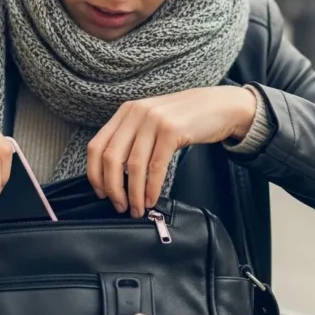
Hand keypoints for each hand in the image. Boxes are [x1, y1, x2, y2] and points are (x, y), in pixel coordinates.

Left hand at [87, 86, 256, 218]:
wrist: (220, 106)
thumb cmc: (185, 119)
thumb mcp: (152, 122)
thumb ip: (133, 139)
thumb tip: (114, 176)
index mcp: (126, 112)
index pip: (96, 146)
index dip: (95, 174)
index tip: (102, 193)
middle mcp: (136, 113)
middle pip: (110, 158)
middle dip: (112, 188)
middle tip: (119, 206)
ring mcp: (154, 120)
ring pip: (133, 166)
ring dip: (133, 193)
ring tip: (136, 208)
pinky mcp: (172, 130)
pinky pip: (156, 166)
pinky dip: (151, 188)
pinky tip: (151, 199)